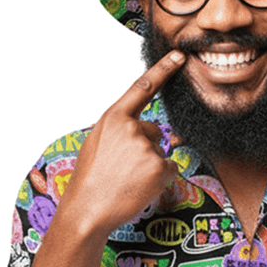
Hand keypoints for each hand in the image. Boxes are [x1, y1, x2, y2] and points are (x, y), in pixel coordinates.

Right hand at [58, 51, 185, 235]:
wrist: (87, 209)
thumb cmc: (91, 179)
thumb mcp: (98, 143)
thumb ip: (121, 130)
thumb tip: (146, 131)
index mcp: (113, 118)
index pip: (142, 87)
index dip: (163, 70)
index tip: (179, 56)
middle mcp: (132, 128)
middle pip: (155, 131)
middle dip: (145, 148)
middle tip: (122, 169)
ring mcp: (146, 147)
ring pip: (161, 152)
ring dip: (150, 166)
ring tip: (127, 179)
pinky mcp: (158, 167)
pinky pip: (169, 169)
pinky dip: (159, 180)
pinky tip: (139, 187)